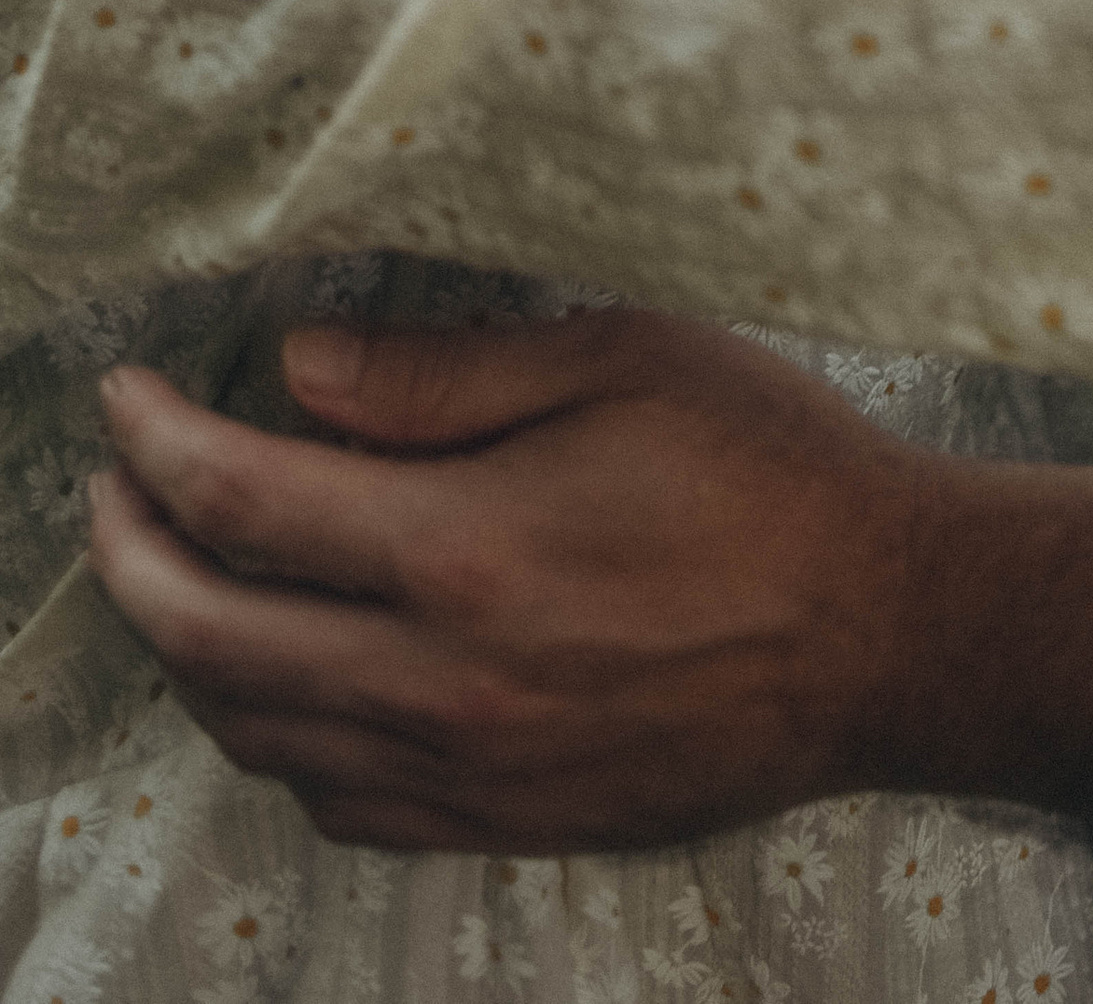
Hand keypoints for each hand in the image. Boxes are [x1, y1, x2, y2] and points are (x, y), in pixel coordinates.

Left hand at [90, 311, 929, 852]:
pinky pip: (340, 805)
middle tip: (112, 489)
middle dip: (131, 556)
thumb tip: (295, 369)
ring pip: (260, 734)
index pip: (244, 500)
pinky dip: (278, 744)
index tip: (124, 398)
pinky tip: (290, 683)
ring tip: (183, 577)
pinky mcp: (508, 822)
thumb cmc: (771, 470)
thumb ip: (445, 370)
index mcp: (467, 549)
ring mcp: (471, 769)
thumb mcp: (624, 359)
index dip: (157, 444)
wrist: (890, 628)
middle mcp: (444, 679)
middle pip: (211, 638)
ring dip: (190, 655)